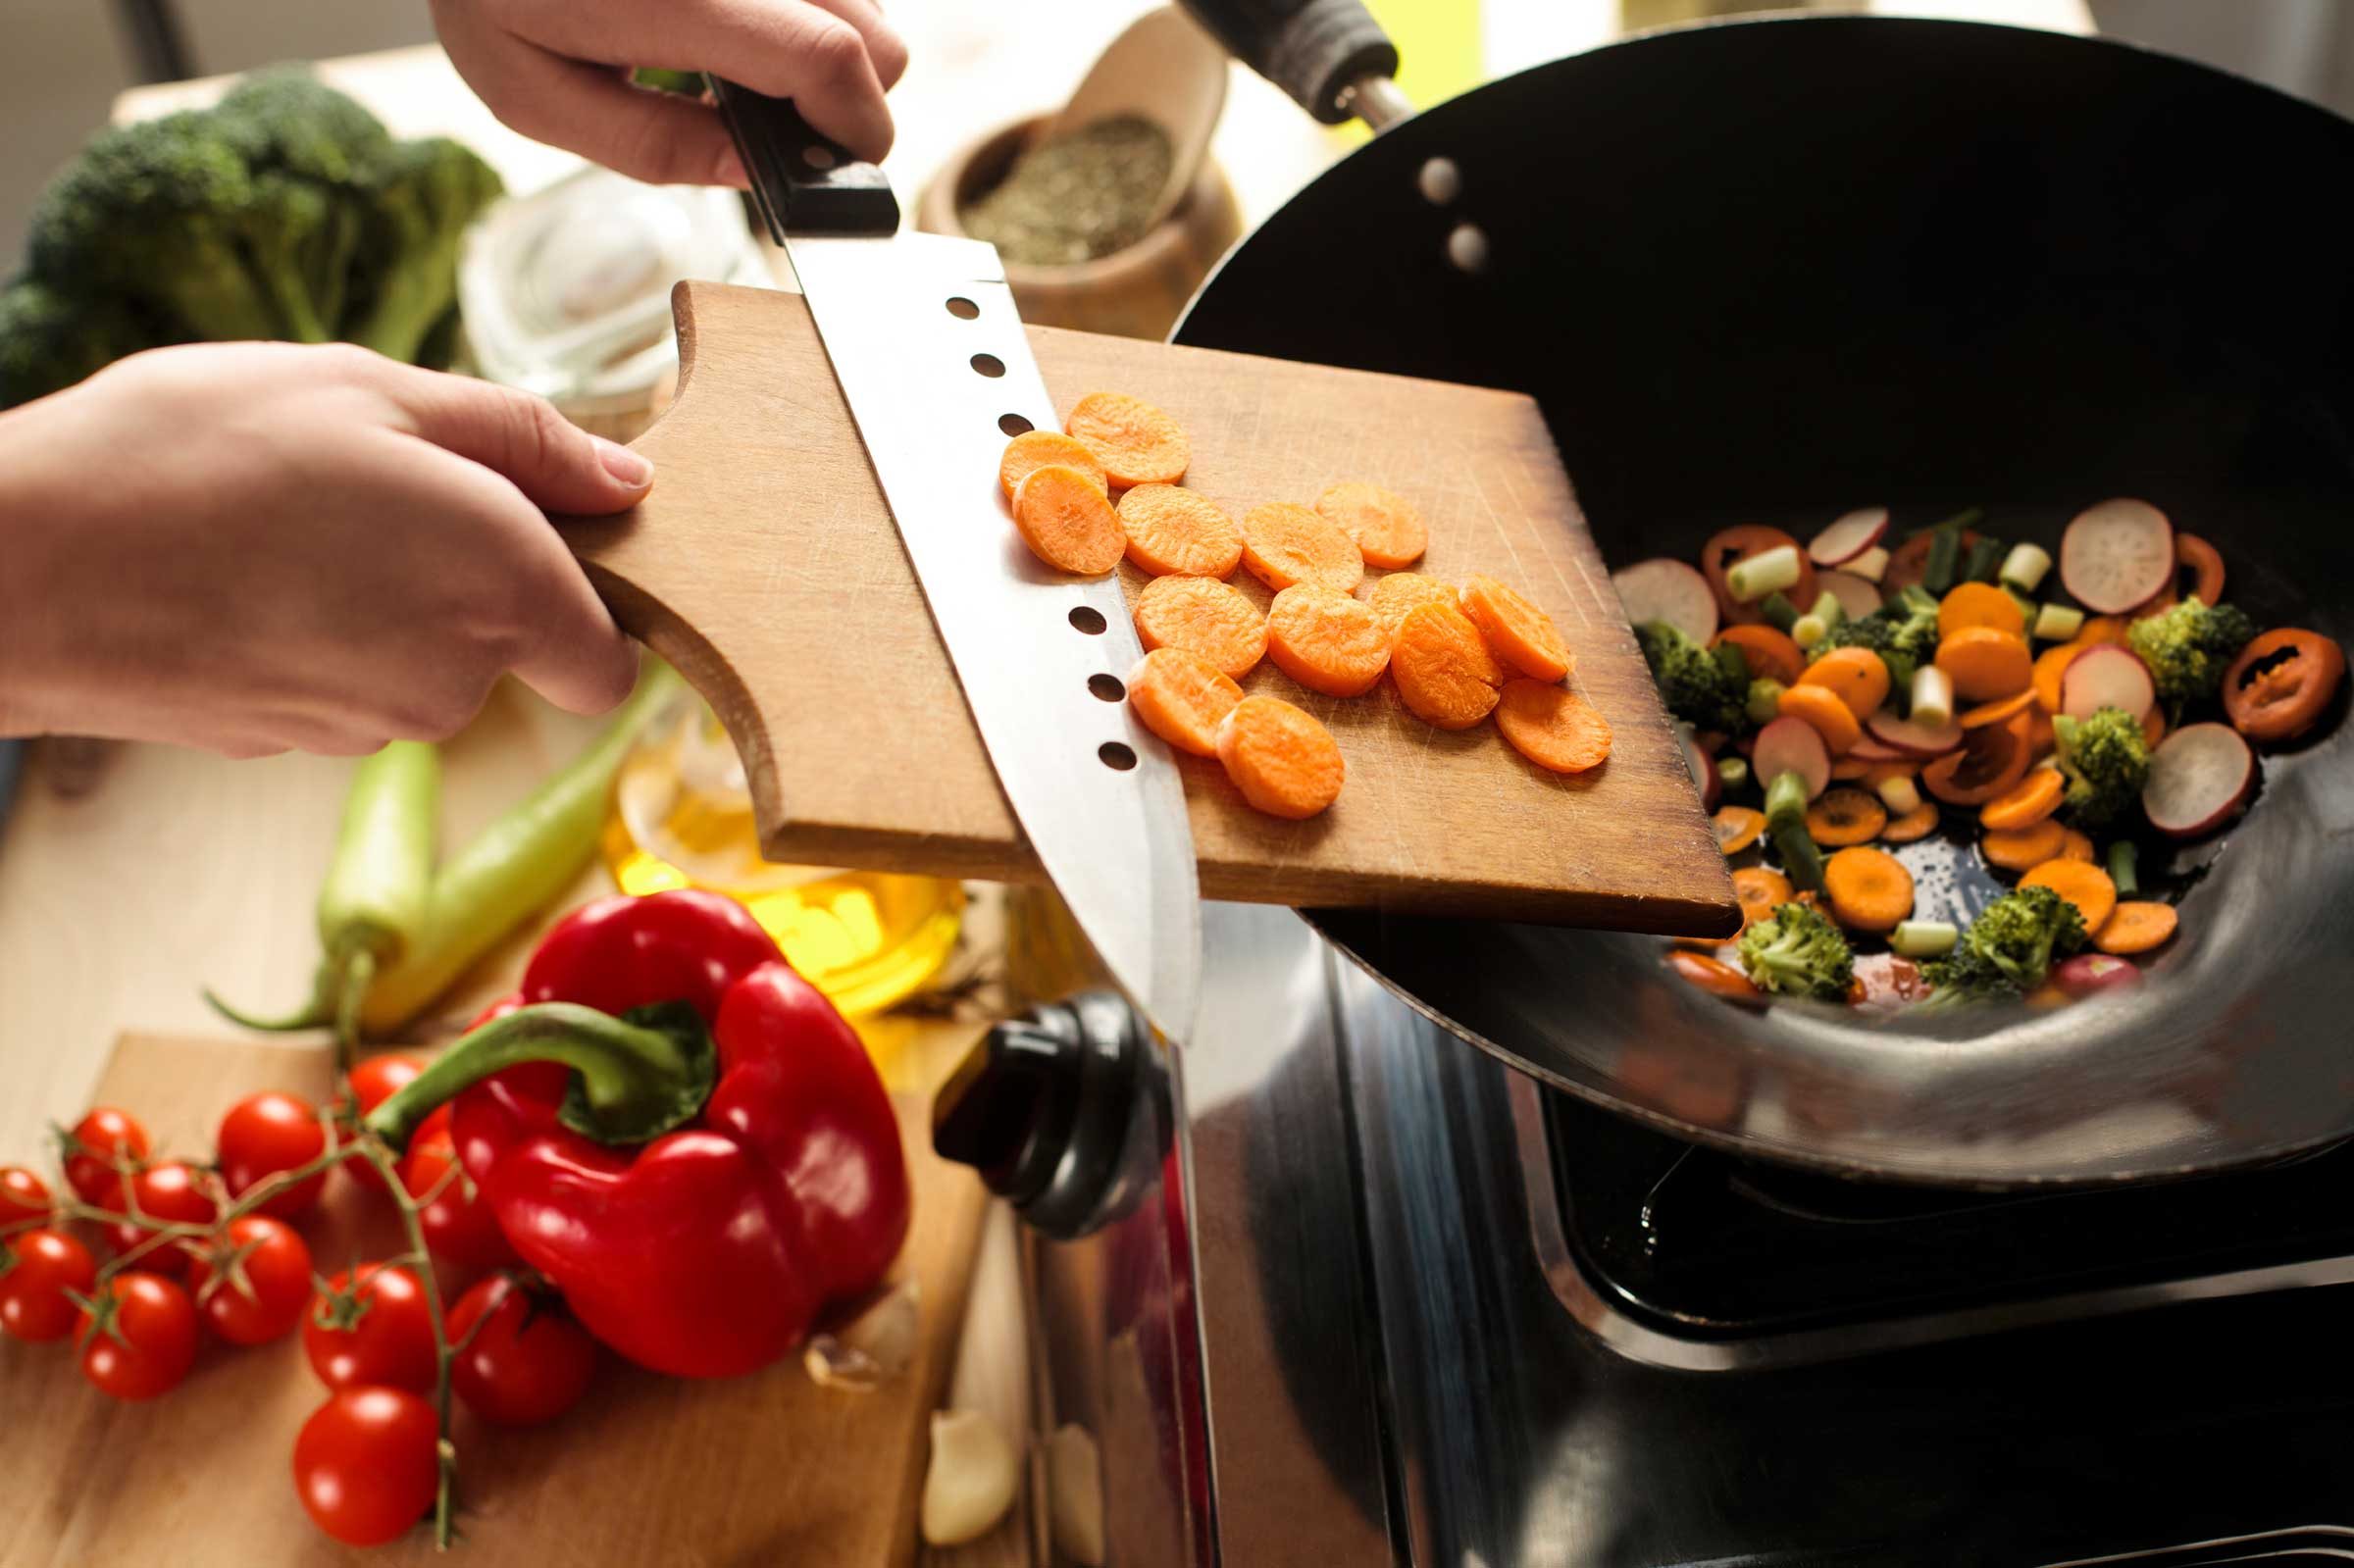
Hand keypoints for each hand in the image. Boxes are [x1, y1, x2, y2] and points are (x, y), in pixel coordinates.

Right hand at [0, 342, 646, 756]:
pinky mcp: (290, 744)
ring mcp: (369, 727)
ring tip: (290, 517)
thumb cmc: (199, 452)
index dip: (587, 603)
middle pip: (509, 649)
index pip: (607, 663)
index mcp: (508, 590)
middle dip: (469, 576)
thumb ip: (526, 439)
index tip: (534, 535)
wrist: (21, 564)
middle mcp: (456, 681)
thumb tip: (625, 481)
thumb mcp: (379, 390)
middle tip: (373, 484)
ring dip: (384, 596)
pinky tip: (244, 569)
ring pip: (421, 665)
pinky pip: (340, 681)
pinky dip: (314, 631)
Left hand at [431, 0, 908, 182]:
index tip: (837, 179)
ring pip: (869, 9)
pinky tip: (751, 36)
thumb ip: (647, 144)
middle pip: (876, 40)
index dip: (856, 132)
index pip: (823, 58)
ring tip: (754, 78)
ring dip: (837, 60)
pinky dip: (814, 21)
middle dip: (854, 107)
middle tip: (787, 137)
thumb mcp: (533, 93)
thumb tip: (752, 171)